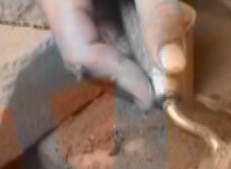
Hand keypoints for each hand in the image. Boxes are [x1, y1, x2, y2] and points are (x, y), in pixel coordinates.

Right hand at [40, 0, 185, 108]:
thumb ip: (158, 15)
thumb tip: (172, 66)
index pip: (80, 54)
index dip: (118, 78)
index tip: (152, 97)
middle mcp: (58, 5)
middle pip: (88, 56)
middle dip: (126, 76)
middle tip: (161, 92)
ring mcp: (71, 5)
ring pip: (97, 46)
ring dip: (131, 62)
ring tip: (161, 75)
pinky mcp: (87, 3)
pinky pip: (103, 30)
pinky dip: (130, 42)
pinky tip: (152, 51)